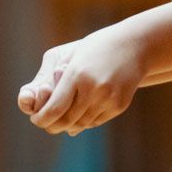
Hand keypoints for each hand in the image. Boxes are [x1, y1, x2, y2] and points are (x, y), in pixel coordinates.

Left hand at [22, 28, 145, 135]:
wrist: (134, 45)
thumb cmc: (96, 48)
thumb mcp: (71, 57)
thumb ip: (55, 84)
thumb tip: (47, 114)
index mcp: (77, 74)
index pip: (54, 109)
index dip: (42, 119)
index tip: (36, 119)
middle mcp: (94, 88)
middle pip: (67, 121)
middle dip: (52, 126)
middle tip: (46, 123)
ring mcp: (109, 98)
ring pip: (81, 124)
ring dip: (69, 124)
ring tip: (63, 115)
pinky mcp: (119, 105)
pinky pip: (96, 121)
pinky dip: (85, 120)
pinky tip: (83, 110)